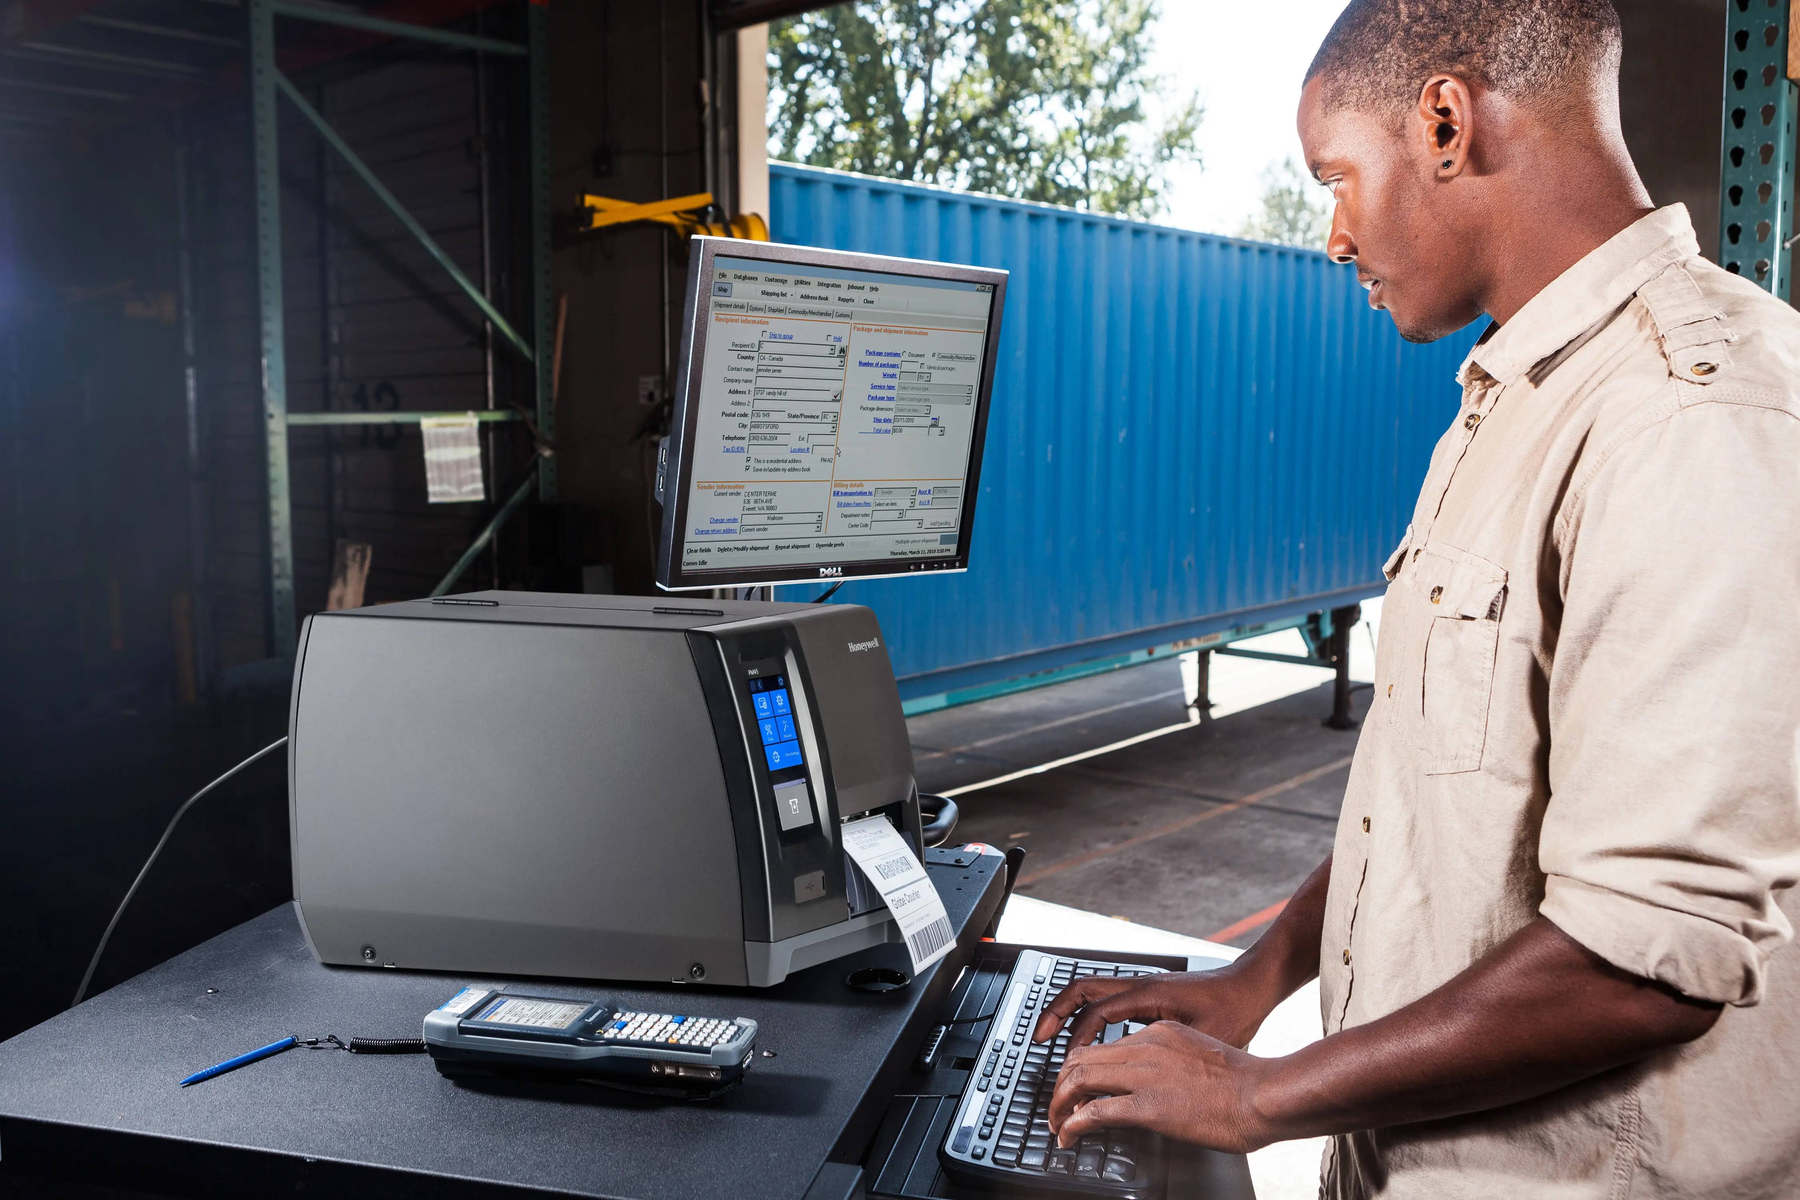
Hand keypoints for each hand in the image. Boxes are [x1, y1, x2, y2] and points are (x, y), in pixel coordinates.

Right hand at [1031, 963, 1277, 1050]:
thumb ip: (1166, 1056)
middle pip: (1082, 989)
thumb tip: (1136, 1077)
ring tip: (1054, 1035)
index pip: (1096, 1013)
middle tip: (1039, 1038)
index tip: (1069, 1066)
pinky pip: (1108, 998)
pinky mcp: (1151, 993)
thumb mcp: (1201, 1038)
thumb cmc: (1236, 1009)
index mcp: (1149, 994)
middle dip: (1056, 1013)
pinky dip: (1091, 1013)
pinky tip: (1092, 1035)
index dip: (1078, 1040)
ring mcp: (1144, 986)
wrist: (1254, 985)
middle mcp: (1141, 985)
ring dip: (1070, 1011)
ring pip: (1093, 990)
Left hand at [1046, 1021, 1274, 1152]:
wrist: (1263, 1094)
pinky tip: (1068, 1136)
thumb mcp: (1198, 1055)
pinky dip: (1073, 1124)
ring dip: (1059, 1105)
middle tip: (1057, 1107)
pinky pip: (1095, 1112)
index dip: (1081, 1067)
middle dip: (1061, 1085)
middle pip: (1081, 1058)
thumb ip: (1170, 1060)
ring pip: (1080, 1080)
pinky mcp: (1148, 1105)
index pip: (1104, 1045)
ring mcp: (1144, 1075)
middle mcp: (1144, 1047)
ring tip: (1056, 1124)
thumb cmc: (1244, 1082)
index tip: (1077, 1086)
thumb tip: (1156, 1082)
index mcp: (1158, 1033)